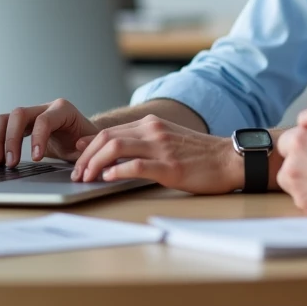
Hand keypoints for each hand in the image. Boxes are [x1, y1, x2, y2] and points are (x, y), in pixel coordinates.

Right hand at [0, 98, 99, 167]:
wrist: (83, 139)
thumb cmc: (88, 142)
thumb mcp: (94, 145)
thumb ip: (91, 145)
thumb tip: (79, 144)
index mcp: (63, 110)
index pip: (44, 119)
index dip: (38, 138)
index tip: (36, 159)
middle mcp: (44, 108)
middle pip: (19, 114)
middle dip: (12, 139)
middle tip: (12, 163)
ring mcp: (31, 115)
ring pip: (5, 119)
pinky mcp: (22, 125)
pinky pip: (2, 128)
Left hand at [71, 115, 242, 193]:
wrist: (230, 159)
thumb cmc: (201, 155)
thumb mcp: (170, 140)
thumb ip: (146, 143)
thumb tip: (117, 156)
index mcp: (152, 125)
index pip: (110, 131)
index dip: (89, 145)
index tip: (76, 157)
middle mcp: (153, 131)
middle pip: (107, 138)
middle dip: (86, 157)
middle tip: (77, 174)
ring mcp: (161, 148)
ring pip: (115, 148)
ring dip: (94, 164)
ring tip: (86, 179)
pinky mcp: (169, 166)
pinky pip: (136, 166)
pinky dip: (116, 172)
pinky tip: (107, 180)